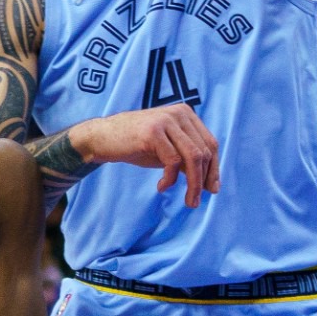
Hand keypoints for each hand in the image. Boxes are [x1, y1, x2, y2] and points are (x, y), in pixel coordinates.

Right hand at [71, 105, 219, 209]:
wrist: (102, 138)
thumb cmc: (136, 145)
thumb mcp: (168, 151)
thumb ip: (187, 159)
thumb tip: (210, 183)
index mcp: (186, 114)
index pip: (210, 144)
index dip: (214, 169)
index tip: (212, 190)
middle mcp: (179, 113)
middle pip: (204, 152)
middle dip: (202, 181)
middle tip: (195, 201)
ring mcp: (166, 120)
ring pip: (193, 157)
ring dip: (193, 184)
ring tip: (188, 201)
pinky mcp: (153, 132)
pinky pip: (173, 161)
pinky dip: (170, 179)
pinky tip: (161, 187)